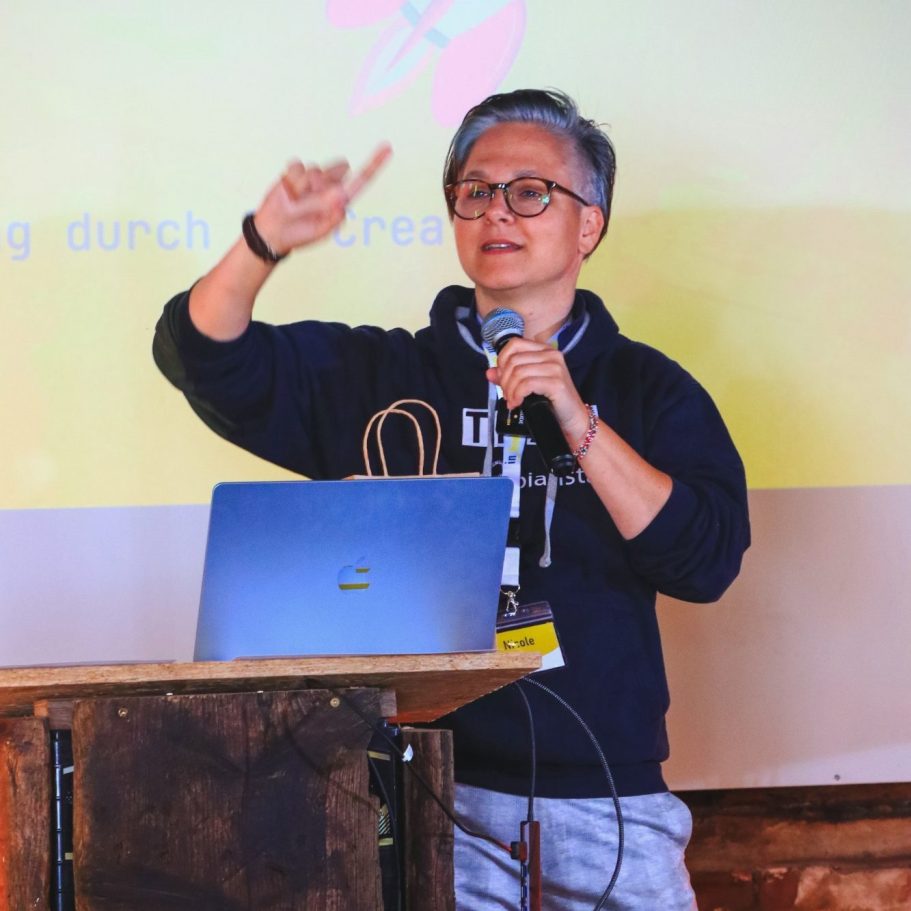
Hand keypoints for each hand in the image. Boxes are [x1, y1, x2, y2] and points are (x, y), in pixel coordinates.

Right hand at [253, 143, 391, 254]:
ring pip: (315, 170)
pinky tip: (289, 193)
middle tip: (313, 198)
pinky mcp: (295, 172)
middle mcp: (330, 186)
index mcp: (341, 201)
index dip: (374, 164)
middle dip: (327, 179)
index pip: (361, 181)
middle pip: (339, 167)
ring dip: (304, 187)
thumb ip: (331, 215)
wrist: (274, 232)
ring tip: (296, 203)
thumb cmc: (301, 234)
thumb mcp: (319, 231)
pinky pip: (297, 166)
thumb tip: (341, 194)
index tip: (388, 148)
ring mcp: (313, 178)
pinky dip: (292, 180)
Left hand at [486, 338, 589, 441]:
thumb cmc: (550, 401)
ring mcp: (555, 367)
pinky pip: (526, 384)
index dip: (502, 360)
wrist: (572, 419)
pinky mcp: (556, 382)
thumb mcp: (527, 385)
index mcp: (544, 350)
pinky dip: (517, 395)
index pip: (514, 344)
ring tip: (513, 401)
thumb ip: (508, 377)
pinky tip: (518, 403)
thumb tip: (489, 372)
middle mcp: (552, 354)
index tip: (503, 379)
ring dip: (510, 390)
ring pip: (518, 372)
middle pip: (513, 360)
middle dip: (504, 380)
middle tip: (507, 395)